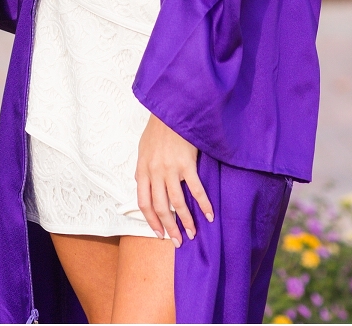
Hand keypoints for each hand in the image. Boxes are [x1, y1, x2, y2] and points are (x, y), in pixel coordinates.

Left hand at [136, 113, 212, 246]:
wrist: (171, 111)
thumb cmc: (158, 129)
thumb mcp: (143, 148)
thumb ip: (143, 168)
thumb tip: (141, 185)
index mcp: (142, 169)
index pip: (143, 202)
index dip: (151, 220)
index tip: (158, 233)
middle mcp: (155, 172)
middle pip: (160, 207)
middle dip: (169, 227)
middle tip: (177, 241)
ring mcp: (171, 169)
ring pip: (177, 202)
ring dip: (186, 221)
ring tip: (193, 233)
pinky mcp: (187, 164)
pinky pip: (196, 190)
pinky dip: (203, 204)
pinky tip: (209, 215)